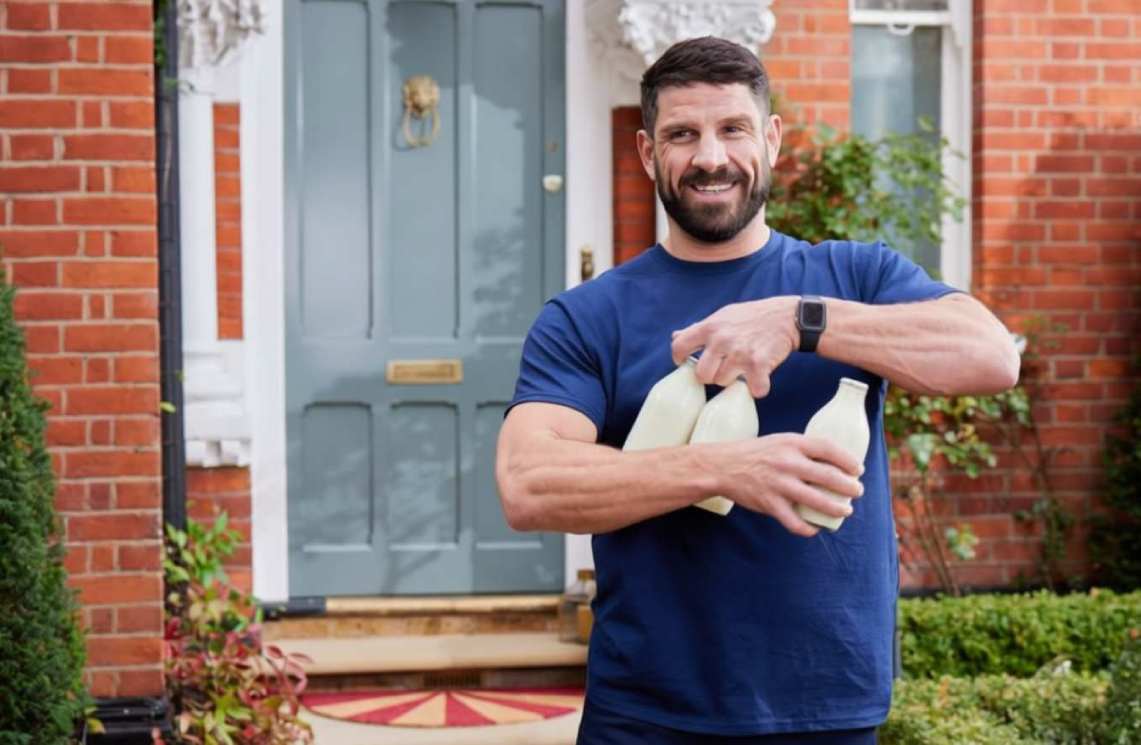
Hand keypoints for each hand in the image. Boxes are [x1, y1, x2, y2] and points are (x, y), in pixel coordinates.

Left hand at [670, 297, 799, 397]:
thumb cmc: (751, 317)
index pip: (679, 347)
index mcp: (709, 327)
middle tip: (723, 367)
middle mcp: (721, 340)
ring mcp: (739, 353)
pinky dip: (758, 388)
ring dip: (733, 380)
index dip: (680, 358)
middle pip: (702, 375)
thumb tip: (675, 336)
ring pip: (723, 382)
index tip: (688, 362)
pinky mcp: (759, 364)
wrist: (787, 316)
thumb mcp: (722, 316)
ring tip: (743, 367)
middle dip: (711, 374)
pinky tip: (760, 379)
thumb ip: (699, 329)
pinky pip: (753, 389)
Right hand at [697, 433, 864, 536]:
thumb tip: (834, 463)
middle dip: (849, 487)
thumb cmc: (756, 453)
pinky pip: (795, 522)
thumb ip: (803, 449)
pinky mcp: (769, 504)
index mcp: (791, 443)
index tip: (858, 470)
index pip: (828, 448)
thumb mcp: (780, 442)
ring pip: (817, 501)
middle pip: (829, 476)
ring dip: (837, 509)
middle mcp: (787, 463)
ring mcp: (779, 484)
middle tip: (857, 492)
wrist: (723, 466)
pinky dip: (808, 528)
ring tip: (845, 511)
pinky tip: (815, 528)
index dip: (848, 460)